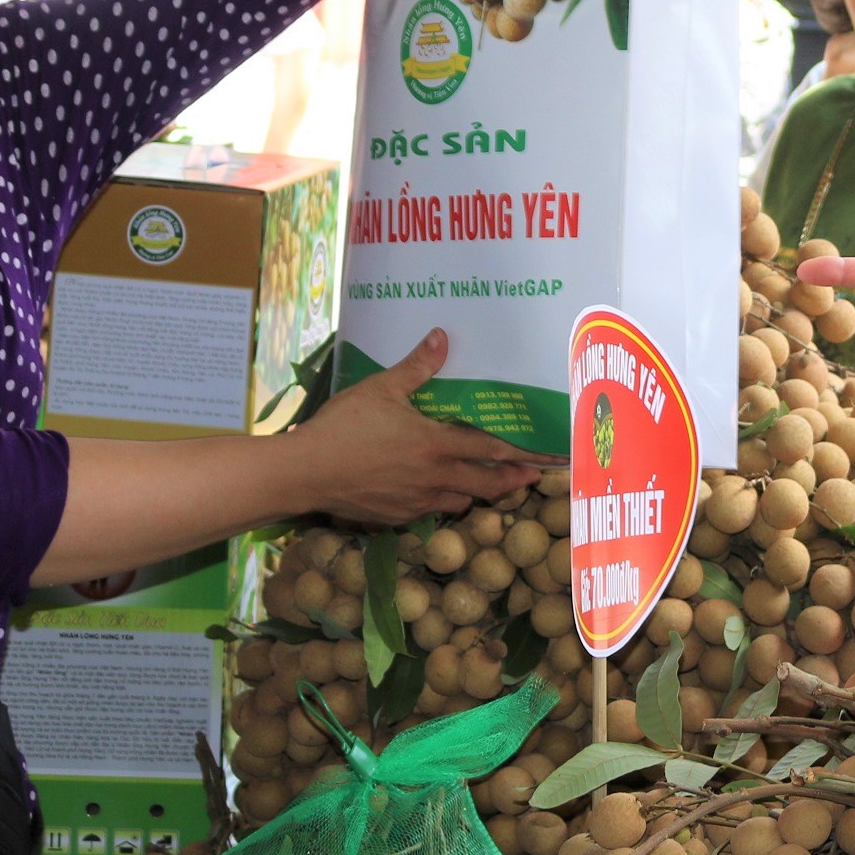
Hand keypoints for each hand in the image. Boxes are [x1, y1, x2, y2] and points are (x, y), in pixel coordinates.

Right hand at [287, 330, 540, 523]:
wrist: (304, 473)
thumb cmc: (343, 427)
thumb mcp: (381, 388)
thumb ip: (416, 367)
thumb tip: (442, 337)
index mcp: (436, 446)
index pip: (491, 450)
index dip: (525, 454)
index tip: (549, 460)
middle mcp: (434, 478)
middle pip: (486, 485)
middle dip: (511, 481)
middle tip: (531, 477)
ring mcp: (415, 502)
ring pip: (459, 501)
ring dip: (476, 493)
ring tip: (485, 484)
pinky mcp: (395, 517)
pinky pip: (429, 511)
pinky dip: (440, 502)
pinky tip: (434, 492)